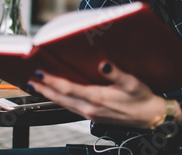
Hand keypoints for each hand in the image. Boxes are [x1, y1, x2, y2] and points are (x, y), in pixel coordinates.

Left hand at [28, 61, 176, 128]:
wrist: (150, 117)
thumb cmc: (141, 99)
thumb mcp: (132, 82)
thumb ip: (115, 73)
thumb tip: (103, 64)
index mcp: (97, 98)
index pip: (68, 88)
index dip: (52, 80)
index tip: (40, 73)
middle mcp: (91, 108)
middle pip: (61, 98)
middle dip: (45, 89)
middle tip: (31, 81)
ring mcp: (91, 114)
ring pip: (65, 104)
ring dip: (51, 96)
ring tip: (39, 88)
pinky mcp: (94, 116)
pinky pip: (72, 108)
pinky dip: (61, 101)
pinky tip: (60, 97)